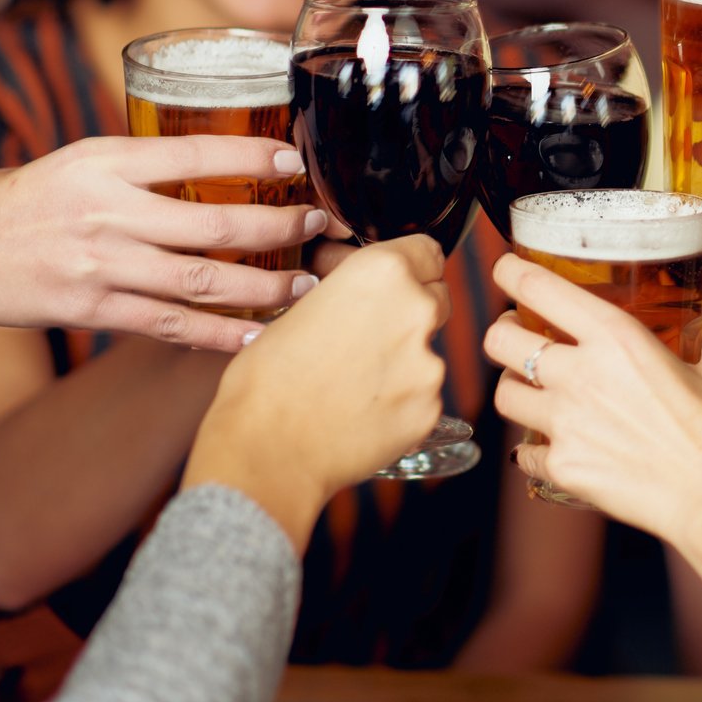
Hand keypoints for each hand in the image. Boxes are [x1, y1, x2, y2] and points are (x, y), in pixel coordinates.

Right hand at [0, 135, 329, 351]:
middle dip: (280, 226)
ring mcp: (100, 266)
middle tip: (320, 224)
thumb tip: (215, 165)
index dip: (254, 158)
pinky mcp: (92, 310)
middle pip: (215, 224)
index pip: (195, 154)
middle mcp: (106, 212)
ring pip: (201, 281)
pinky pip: (169, 326)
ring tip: (306, 283)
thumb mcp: (74, 160)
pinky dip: (218, 335)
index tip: (296, 162)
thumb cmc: (16, 200)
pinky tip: (257, 336)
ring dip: (264, 285)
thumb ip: (137, 165)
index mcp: (102, 161)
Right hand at [185, 235, 449, 547]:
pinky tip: (362, 412)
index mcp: (382, 272)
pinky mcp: (431, 409)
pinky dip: (402, 403)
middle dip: (410, 313)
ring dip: (404, 362)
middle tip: (366, 337)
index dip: (409, 267)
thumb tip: (353, 278)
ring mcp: (428, 363)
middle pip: (435, 298)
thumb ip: (346, 287)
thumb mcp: (299, 307)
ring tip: (353, 383)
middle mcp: (416, 310)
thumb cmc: (266, 380)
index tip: (397, 283)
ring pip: (428, 352)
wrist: (265, 450)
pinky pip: (424, 397)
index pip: (427, 251)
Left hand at [483, 253, 701, 543]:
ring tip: (531, 391)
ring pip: (503, 395)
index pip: (538, 288)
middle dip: (502, 333)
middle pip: (499, 340)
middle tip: (516, 335)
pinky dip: (533, 452)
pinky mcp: (561, 466)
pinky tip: (553, 449)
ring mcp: (563, 423)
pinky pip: (524, 454)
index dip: (511, 272)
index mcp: (614, 337)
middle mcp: (578, 374)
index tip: (506, 268)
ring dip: (514, 389)